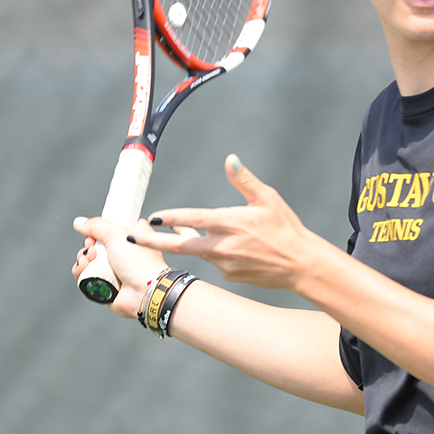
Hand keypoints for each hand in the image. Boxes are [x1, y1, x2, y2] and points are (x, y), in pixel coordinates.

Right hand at [72, 215, 168, 317]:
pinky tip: (85, 268)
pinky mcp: (105, 284)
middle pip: (96, 244)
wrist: (143, 292)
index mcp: (133, 237)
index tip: (95, 230)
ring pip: (88, 260)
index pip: (112, 228)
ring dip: (84, 258)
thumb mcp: (118, 234)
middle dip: (89, 245)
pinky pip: (86, 276)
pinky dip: (82, 271)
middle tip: (92, 246)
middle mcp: (124, 253)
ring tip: (90, 259)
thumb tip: (80, 223)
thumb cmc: (140, 264)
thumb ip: (97, 226)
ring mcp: (115, 270)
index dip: (100, 229)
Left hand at [130, 154, 324, 290]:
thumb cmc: (286, 229)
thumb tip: (230, 159)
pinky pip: (214, 260)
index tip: (153, 217)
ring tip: (167, 231)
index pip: (195, 220)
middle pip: (181, 245)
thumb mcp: (268, 199)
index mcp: (232, 223)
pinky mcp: (230, 275)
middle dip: (153, 241)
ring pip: (196, 250)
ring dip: (182, 240)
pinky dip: (211, 251)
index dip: (172, 218)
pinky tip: (225, 245)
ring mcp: (226, 264)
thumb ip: (244, 180)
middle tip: (132, 237)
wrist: (301, 265)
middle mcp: (225, 246)